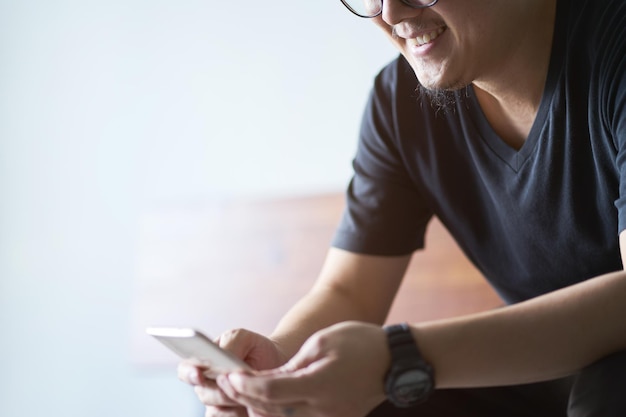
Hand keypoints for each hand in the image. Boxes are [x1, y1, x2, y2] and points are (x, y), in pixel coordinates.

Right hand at [178, 328, 288, 416]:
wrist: (276, 360)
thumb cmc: (254, 347)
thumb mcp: (242, 337)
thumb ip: (230, 345)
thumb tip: (221, 360)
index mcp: (203, 362)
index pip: (186, 370)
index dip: (189, 373)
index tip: (199, 374)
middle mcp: (206, 384)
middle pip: (203, 394)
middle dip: (221, 390)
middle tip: (238, 383)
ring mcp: (218, 402)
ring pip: (215, 410)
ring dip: (233, 403)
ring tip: (249, 393)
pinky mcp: (231, 414)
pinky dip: (238, 414)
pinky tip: (249, 406)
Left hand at [216, 321, 389, 416]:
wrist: (396, 362)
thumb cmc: (360, 343)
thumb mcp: (322, 343)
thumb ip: (292, 365)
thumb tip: (267, 381)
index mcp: (318, 385)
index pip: (270, 393)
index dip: (244, 386)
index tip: (228, 376)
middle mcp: (323, 410)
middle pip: (271, 412)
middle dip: (245, 397)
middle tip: (225, 382)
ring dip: (259, 407)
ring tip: (241, 390)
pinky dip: (279, 412)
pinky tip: (267, 399)